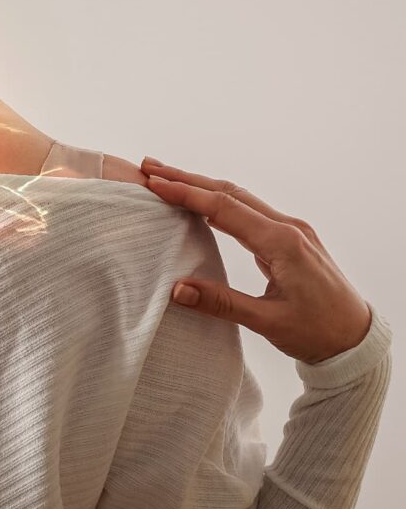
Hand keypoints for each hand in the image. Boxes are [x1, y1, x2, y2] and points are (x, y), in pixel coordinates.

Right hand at [140, 156, 372, 363]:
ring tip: (167, 178)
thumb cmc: (318, 333)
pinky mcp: (289, 239)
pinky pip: (248, 211)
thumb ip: (221, 303)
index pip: (224, 207)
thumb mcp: (268, 322)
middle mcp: (287, 228)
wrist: (358, 341)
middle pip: (229, 192)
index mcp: (282, 242)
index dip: (186, 194)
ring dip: (201, 186)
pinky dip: (218, 202)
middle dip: (187, 178)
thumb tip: (176, 289)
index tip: (154, 184)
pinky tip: (200, 203)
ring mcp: (290, 231)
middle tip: (150, 167)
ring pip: (238, 198)